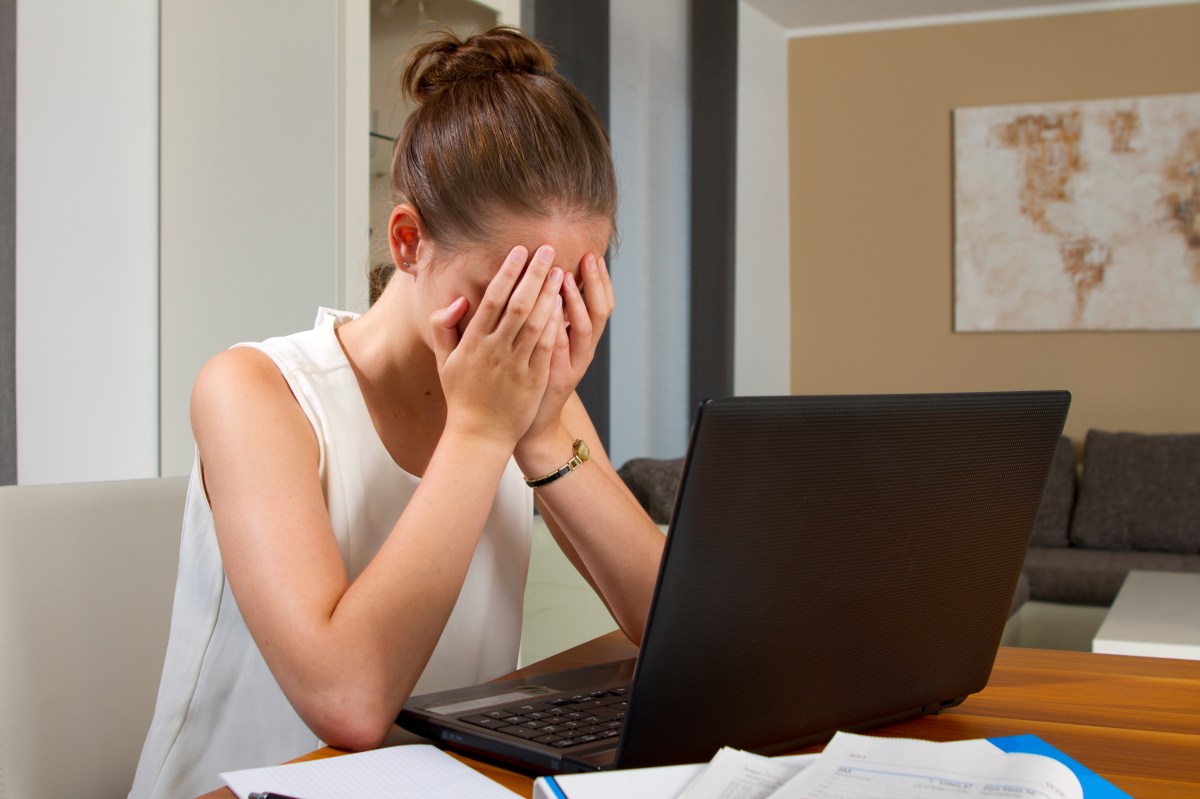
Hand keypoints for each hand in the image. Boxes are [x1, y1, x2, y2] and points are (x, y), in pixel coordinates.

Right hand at [429, 245, 564, 448]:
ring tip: (560, 271)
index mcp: (473, 342)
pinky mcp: (533, 379)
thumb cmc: (462, 395)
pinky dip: (554, 325)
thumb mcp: (445, 360)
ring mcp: (516, 365)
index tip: (519, 251)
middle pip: (518, 304)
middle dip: (534, 274)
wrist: (479, 435)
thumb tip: (457, 300)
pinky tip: (564, 306)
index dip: (507, 272)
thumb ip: (444, 326)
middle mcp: (495, 350)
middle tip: (548, 249)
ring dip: (549, 295)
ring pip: (535, 323)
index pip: (492, 299)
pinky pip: (546, 347)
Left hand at [516, 251, 613, 457]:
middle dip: (595, 284)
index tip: (595, 255)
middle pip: (600, 313)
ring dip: (577, 302)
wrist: (530, 422)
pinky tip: (549, 308)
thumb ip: (554, 318)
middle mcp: (584, 352)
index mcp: (583, 341)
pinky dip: (558, 327)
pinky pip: (560, 348)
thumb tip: (551, 283)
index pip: (602, 304)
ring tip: (567, 277)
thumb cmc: (535, 379)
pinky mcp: (556, 377)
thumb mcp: (551, 347)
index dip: (601, 281)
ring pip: (584, 330)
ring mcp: (572, 365)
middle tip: (590, 258)